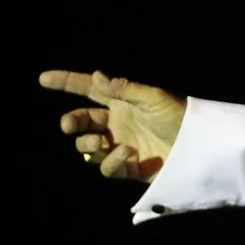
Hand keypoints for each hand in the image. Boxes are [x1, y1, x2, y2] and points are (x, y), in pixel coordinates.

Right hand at [38, 69, 185, 180]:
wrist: (200, 146)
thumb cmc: (180, 116)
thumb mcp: (154, 98)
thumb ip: (124, 89)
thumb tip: (96, 76)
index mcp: (121, 102)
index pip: (88, 90)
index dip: (67, 83)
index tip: (44, 79)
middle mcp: (117, 124)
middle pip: (82, 121)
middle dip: (71, 122)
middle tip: (69, 125)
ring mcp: (121, 146)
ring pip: (88, 148)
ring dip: (87, 145)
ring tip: (99, 142)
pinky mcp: (130, 168)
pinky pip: (108, 168)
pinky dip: (112, 162)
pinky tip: (126, 154)